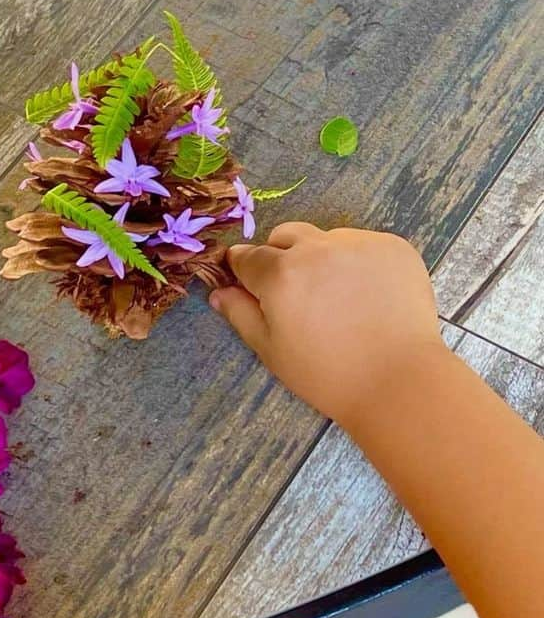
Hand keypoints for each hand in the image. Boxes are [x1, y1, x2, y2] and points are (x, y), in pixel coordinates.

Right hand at [210, 223, 446, 425]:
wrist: (398, 380)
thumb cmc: (326, 374)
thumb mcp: (270, 350)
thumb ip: (240, 313)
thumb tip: (218, 291)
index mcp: (279, 273)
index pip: (246, 256)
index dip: (242, 270)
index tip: (248, 284)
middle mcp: (315, 248)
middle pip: (284, 236)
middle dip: (280, 257)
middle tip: (294, 295)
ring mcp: (358, 243)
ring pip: (324, 238)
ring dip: (319, 258)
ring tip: (335, 297)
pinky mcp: (393, 246)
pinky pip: (361, 244)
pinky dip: (355, 262)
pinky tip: (365, 296)